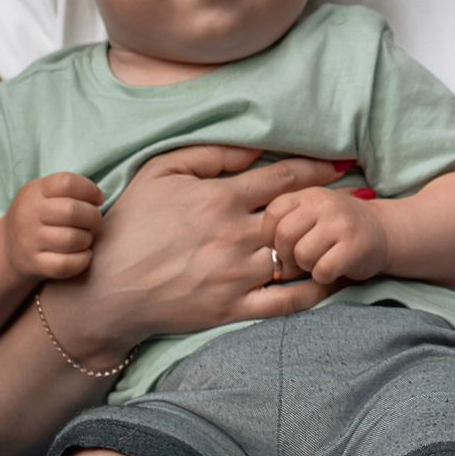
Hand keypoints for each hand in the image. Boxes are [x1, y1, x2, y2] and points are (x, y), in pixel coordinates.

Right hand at [0, 173, 103, 282]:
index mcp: (35, 192)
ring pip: (72, 239)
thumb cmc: (38, 216)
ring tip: (84, 238)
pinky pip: (66, 264)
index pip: (66, 183)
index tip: (97, 199)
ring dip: (87, 239)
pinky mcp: (35, 264)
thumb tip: (98, 198)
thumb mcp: (44, 193)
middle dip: (93, 217)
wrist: (6, 247)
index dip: (90, 190)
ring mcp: (30, 240)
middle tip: (93, 222)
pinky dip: (82, 260)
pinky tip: (83, 255)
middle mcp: (29, 214)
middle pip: (72, 211)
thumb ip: (70, 190)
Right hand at [53, 146, 346, 362]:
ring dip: (323, 244)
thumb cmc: (130, 224)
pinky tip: (330, 279)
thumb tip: (254, 147)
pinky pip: (288, 301)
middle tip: (352, 202)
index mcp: (220, 198)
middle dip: (328, 206)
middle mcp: (235, 235)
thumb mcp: (161, 173)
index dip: (316, 170)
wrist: (103, 288)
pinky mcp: (233, 308)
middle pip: (299, 216)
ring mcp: (237, 274)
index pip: (284, 178)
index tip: (339, 166)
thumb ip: (210, 154)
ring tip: (342, 237)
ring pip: (298, 256)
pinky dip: (316, 290)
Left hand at [265, 183, 389, 285]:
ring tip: (319, 262)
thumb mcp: (313, 212)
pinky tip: (332, 270)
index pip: (273, 213)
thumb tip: (258, 247)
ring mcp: (342, 224)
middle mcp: (326, 204)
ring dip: (307, 267)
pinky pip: (323, 269)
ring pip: (302, 254)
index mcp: (309, 194)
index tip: (283, 245)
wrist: (386, 231)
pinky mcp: (355, 247)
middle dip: (287, 254)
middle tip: (300, 259)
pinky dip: (323, 277)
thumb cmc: (338, 228)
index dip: (271, 236)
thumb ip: (286, 220)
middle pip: (284, 235)